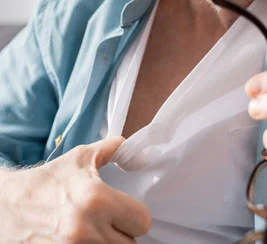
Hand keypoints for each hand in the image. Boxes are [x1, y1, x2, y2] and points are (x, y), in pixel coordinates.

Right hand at [1, 136, 150, 242]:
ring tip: (99, 231)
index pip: (142, 220)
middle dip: (125, 233)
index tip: (128, 211)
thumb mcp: (80, 157)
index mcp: (96, 199)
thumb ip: (111, 149)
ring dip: (110, 243)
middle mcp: (87, 230)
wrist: (9, 205)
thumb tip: (131, 144)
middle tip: (113, 222)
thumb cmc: (49, 180)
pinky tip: (86, 240)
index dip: (137, 216)